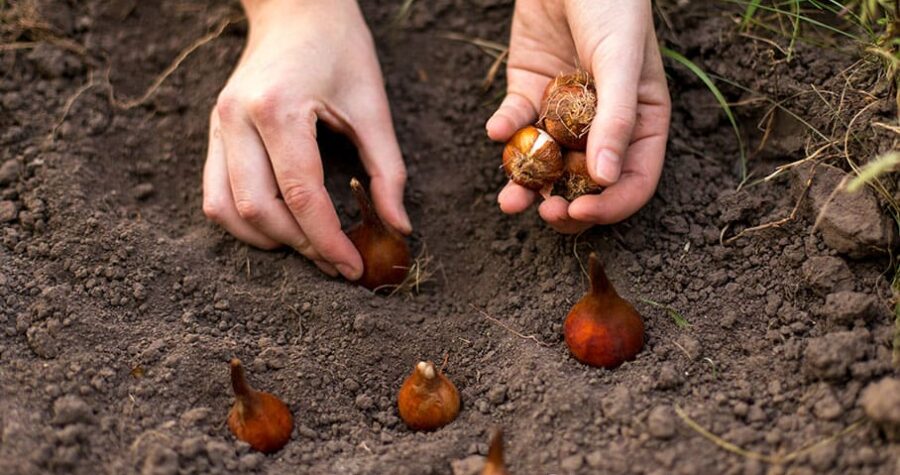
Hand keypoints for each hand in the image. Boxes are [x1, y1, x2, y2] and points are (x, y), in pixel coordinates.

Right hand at [203, 0, 410, 278]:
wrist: (297, 8)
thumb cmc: (340, 49)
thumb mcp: (374, 107)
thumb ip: (388, 171)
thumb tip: (400, 228)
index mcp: (278, 108)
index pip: (301, 195)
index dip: (329, 240)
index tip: (353, 268)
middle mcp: (236, 119)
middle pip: (258, 209)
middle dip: (301, 246)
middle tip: (337, 262)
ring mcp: (218, 126)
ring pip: (226, 210)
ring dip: (268, 240)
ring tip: (310, 247)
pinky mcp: (214, 132)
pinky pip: (215, 195)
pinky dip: (245, 222)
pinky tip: (281, 227)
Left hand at [486, 0, 670, 232]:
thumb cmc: (612, 6)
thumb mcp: (622, 62)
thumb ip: (617, 119)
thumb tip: (606, 179)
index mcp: (641, 122)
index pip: (633, 180)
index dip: (610, 206)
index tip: (580, 212)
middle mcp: (602, 125)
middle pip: (586, 183)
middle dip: (565, 203)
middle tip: (544, 212)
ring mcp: (563, 112)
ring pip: (546, 163)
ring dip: (527, 185)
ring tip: (509, 200)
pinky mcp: (529, 93)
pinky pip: (516, 124)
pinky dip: (504, 132)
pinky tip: (496, 131)